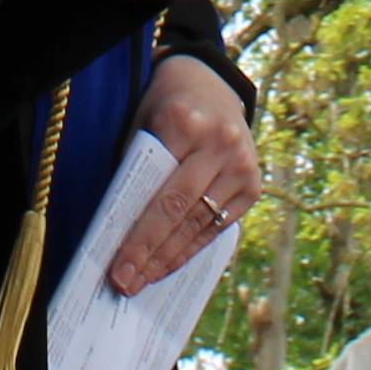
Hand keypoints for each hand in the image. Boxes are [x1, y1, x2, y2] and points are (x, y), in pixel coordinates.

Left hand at [107, 58, 252, 296]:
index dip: (137, 236)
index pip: (158, 193)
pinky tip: (168, 265)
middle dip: (150, 253)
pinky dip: (191, 248)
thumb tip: (120, 235)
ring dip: (169, 258)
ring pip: (200, 224)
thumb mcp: (143, 128)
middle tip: (125, 284)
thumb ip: (137, 173)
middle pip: (179, 212)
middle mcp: (221, 143)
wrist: (210, 85)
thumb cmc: (165, 110)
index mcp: (186, 123)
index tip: (117, 267)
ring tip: (143, 281)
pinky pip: (218, 226)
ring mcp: (242, 165)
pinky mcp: (254, 185)